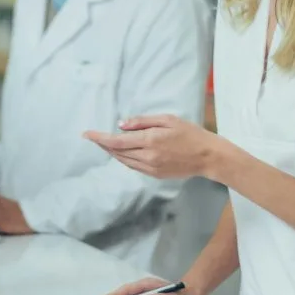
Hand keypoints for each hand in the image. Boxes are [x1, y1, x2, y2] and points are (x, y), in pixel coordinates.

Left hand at [83, 114, 219, 179]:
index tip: (86, 134)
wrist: (208, 156)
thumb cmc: (190, 133)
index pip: (116, 141)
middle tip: (93, 137)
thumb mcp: (167, 119)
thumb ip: (143, 122)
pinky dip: (124, 159)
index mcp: (150, 141)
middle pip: (117, 152)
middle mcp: (147, 157)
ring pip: (124, 161)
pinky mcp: (155, 175)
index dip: (99, 138)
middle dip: (103, 145)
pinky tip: (122, 152)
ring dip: (112, 152)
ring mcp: (151, 168)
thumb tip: (121, 125)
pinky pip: (133, 167)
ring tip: (104, 144)